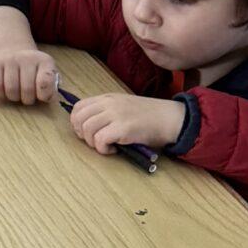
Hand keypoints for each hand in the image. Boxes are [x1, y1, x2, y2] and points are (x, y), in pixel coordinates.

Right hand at [0, 43, 59, 104]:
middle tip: (29, 97)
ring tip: (17, 94)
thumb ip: (51, 89)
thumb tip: (47, 98)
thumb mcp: (48, 76)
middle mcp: (28, 58)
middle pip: (27, 89)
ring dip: (14, 98)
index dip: (45, 95)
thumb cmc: (34, 71)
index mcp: (45, 61)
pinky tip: (5, 91)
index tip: (42, 97)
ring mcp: (10, 59)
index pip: (45, 81)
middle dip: (28, 99)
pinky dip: (0, 95)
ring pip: (11, 90)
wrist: (14, 52)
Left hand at [68, 91, 185, 154]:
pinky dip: (103, 149)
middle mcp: (109, 104)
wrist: (170, 118)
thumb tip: (87, 126)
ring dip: (93, 143)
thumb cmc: (149, 117)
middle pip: (79, 119)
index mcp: (107, 98)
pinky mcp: (123, 128)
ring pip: (87, 130)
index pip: (78, 107)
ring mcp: (115, 114)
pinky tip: (114, 150)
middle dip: (82, 135)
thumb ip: (106, 111)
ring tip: (107, 146)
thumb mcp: (123, 106)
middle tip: (96, 142)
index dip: (77, 123)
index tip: (86, 133)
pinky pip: (100, 140)